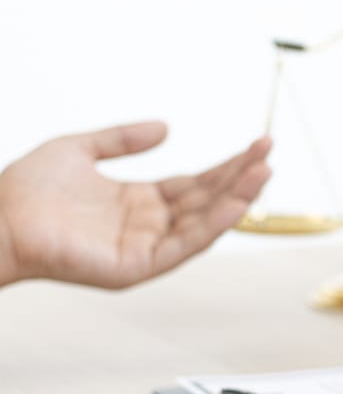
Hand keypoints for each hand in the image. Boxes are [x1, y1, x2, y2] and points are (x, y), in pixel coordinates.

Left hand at [0, 122, 270, 288]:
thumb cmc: (24, 193)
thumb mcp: (80, 148)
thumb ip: (122, 138)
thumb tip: (166, 127)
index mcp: (139, 200)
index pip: (197, 183)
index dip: (228, 165)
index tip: (257, 146)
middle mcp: (149, 225)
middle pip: (208, 200)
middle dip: (241, 177)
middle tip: (269, 154)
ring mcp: (146, 246)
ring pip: (204, 222)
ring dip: (237, 198)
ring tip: (263, 174)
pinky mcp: (138, 266)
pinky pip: (184, 246)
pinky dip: (213, 226)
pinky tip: (233, 205)